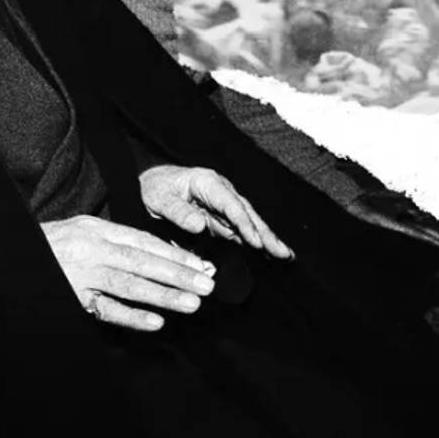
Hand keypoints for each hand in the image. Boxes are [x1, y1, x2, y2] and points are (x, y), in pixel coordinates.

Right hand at [40, 215, 216, 331]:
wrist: (9, 253)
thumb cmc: (51, 245)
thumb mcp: (83, 231)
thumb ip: (115, 240)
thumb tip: (159, 254)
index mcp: (98, 229)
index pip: (144, 242)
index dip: (175, 254)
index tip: (202, 265)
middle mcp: (93, 249)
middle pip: (144, 262)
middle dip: (179, 274)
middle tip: (207, 285)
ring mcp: (82, 275)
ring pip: (130, 285)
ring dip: (164, 295)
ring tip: (192, 303)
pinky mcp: (71, 298)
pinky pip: (106, 309)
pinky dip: (132, 316)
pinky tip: (156, 323)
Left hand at [139, 164, 293, 258]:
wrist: (152, 181)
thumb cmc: (155, 187)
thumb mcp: (160, 198)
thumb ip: (178, 211)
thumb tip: (200, 225)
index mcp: (209, 184)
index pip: (232, 205)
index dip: (245, 224)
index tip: (256, 242)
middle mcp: (223, 193)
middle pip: (248, 214)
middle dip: (267, 234)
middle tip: (284, 253)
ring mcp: (224, 206)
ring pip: (250, 224)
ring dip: (267, 240)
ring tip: (286, 256)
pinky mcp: (222, 218)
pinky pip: (241, 231)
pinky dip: (256, 242)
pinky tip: (269, 254)